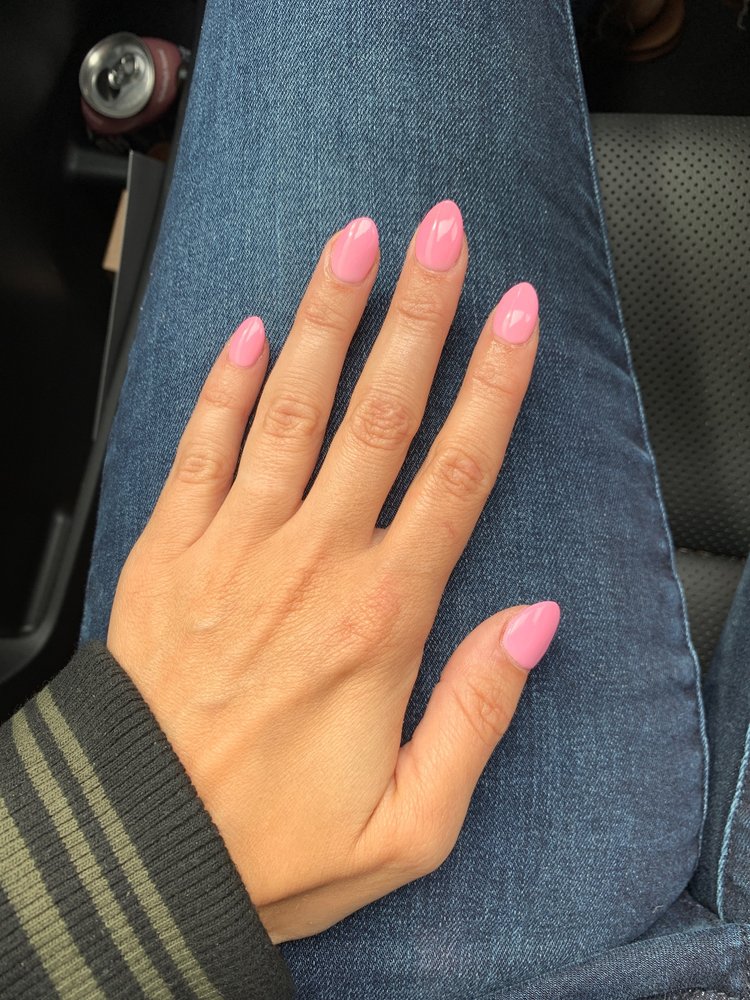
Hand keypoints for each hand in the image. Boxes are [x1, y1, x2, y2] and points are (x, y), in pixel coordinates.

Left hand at [107, 200, 558, 942]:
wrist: (144, 851)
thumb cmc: (275, 842)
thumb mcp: (412, 823)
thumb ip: (478, 714)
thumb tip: (533, 622)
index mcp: (380, 619)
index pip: (457, 473)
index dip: (495, 385)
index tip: (518, 317)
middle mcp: (309, 563)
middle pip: (381, 413)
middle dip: (420, 314)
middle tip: (441, 234)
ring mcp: (232, 549)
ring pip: (293, 407)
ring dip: (328, 317)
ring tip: (355, 242)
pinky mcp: (168, 554)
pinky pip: (202, 448)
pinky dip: (228, 385)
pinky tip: (252, 332)